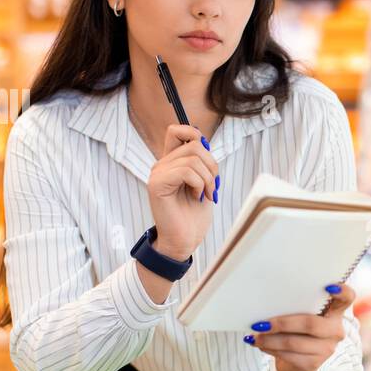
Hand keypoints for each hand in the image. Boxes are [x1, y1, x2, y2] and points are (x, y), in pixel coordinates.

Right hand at [147, 124, 218, 260]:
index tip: (208, 160)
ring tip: (206, 194)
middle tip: (213, 186)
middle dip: (212, 165)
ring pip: (193, 158)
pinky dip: (199, 184)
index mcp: (171, 162)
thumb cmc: (194, 216)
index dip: (195, 134)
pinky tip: (197, 197)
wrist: (184, 240)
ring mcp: (157, 173)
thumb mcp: (203, 182)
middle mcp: (162, 164)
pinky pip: (186, 171)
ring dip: (208, 178)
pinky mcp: (157, 184)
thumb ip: (201, 161)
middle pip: (194, 144)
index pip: (177, 130)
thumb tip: (203, 140)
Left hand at [245, 284, 355, 370]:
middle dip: (281, 323)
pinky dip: (270, 349)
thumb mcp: (302, 315)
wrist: (300, 362)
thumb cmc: (299, 331)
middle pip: (310, 324)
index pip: (347, 298)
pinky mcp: (314, 363)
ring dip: (269, 339)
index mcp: (335, 312)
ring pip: (293, 342)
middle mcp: (335, 330)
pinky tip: (261, 345)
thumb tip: (266, 303)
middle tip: (260, 324)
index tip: (329, 286)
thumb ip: (296, 307)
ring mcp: (327, 349)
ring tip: (254, 336)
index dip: (342, 291)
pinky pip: (288, 355)